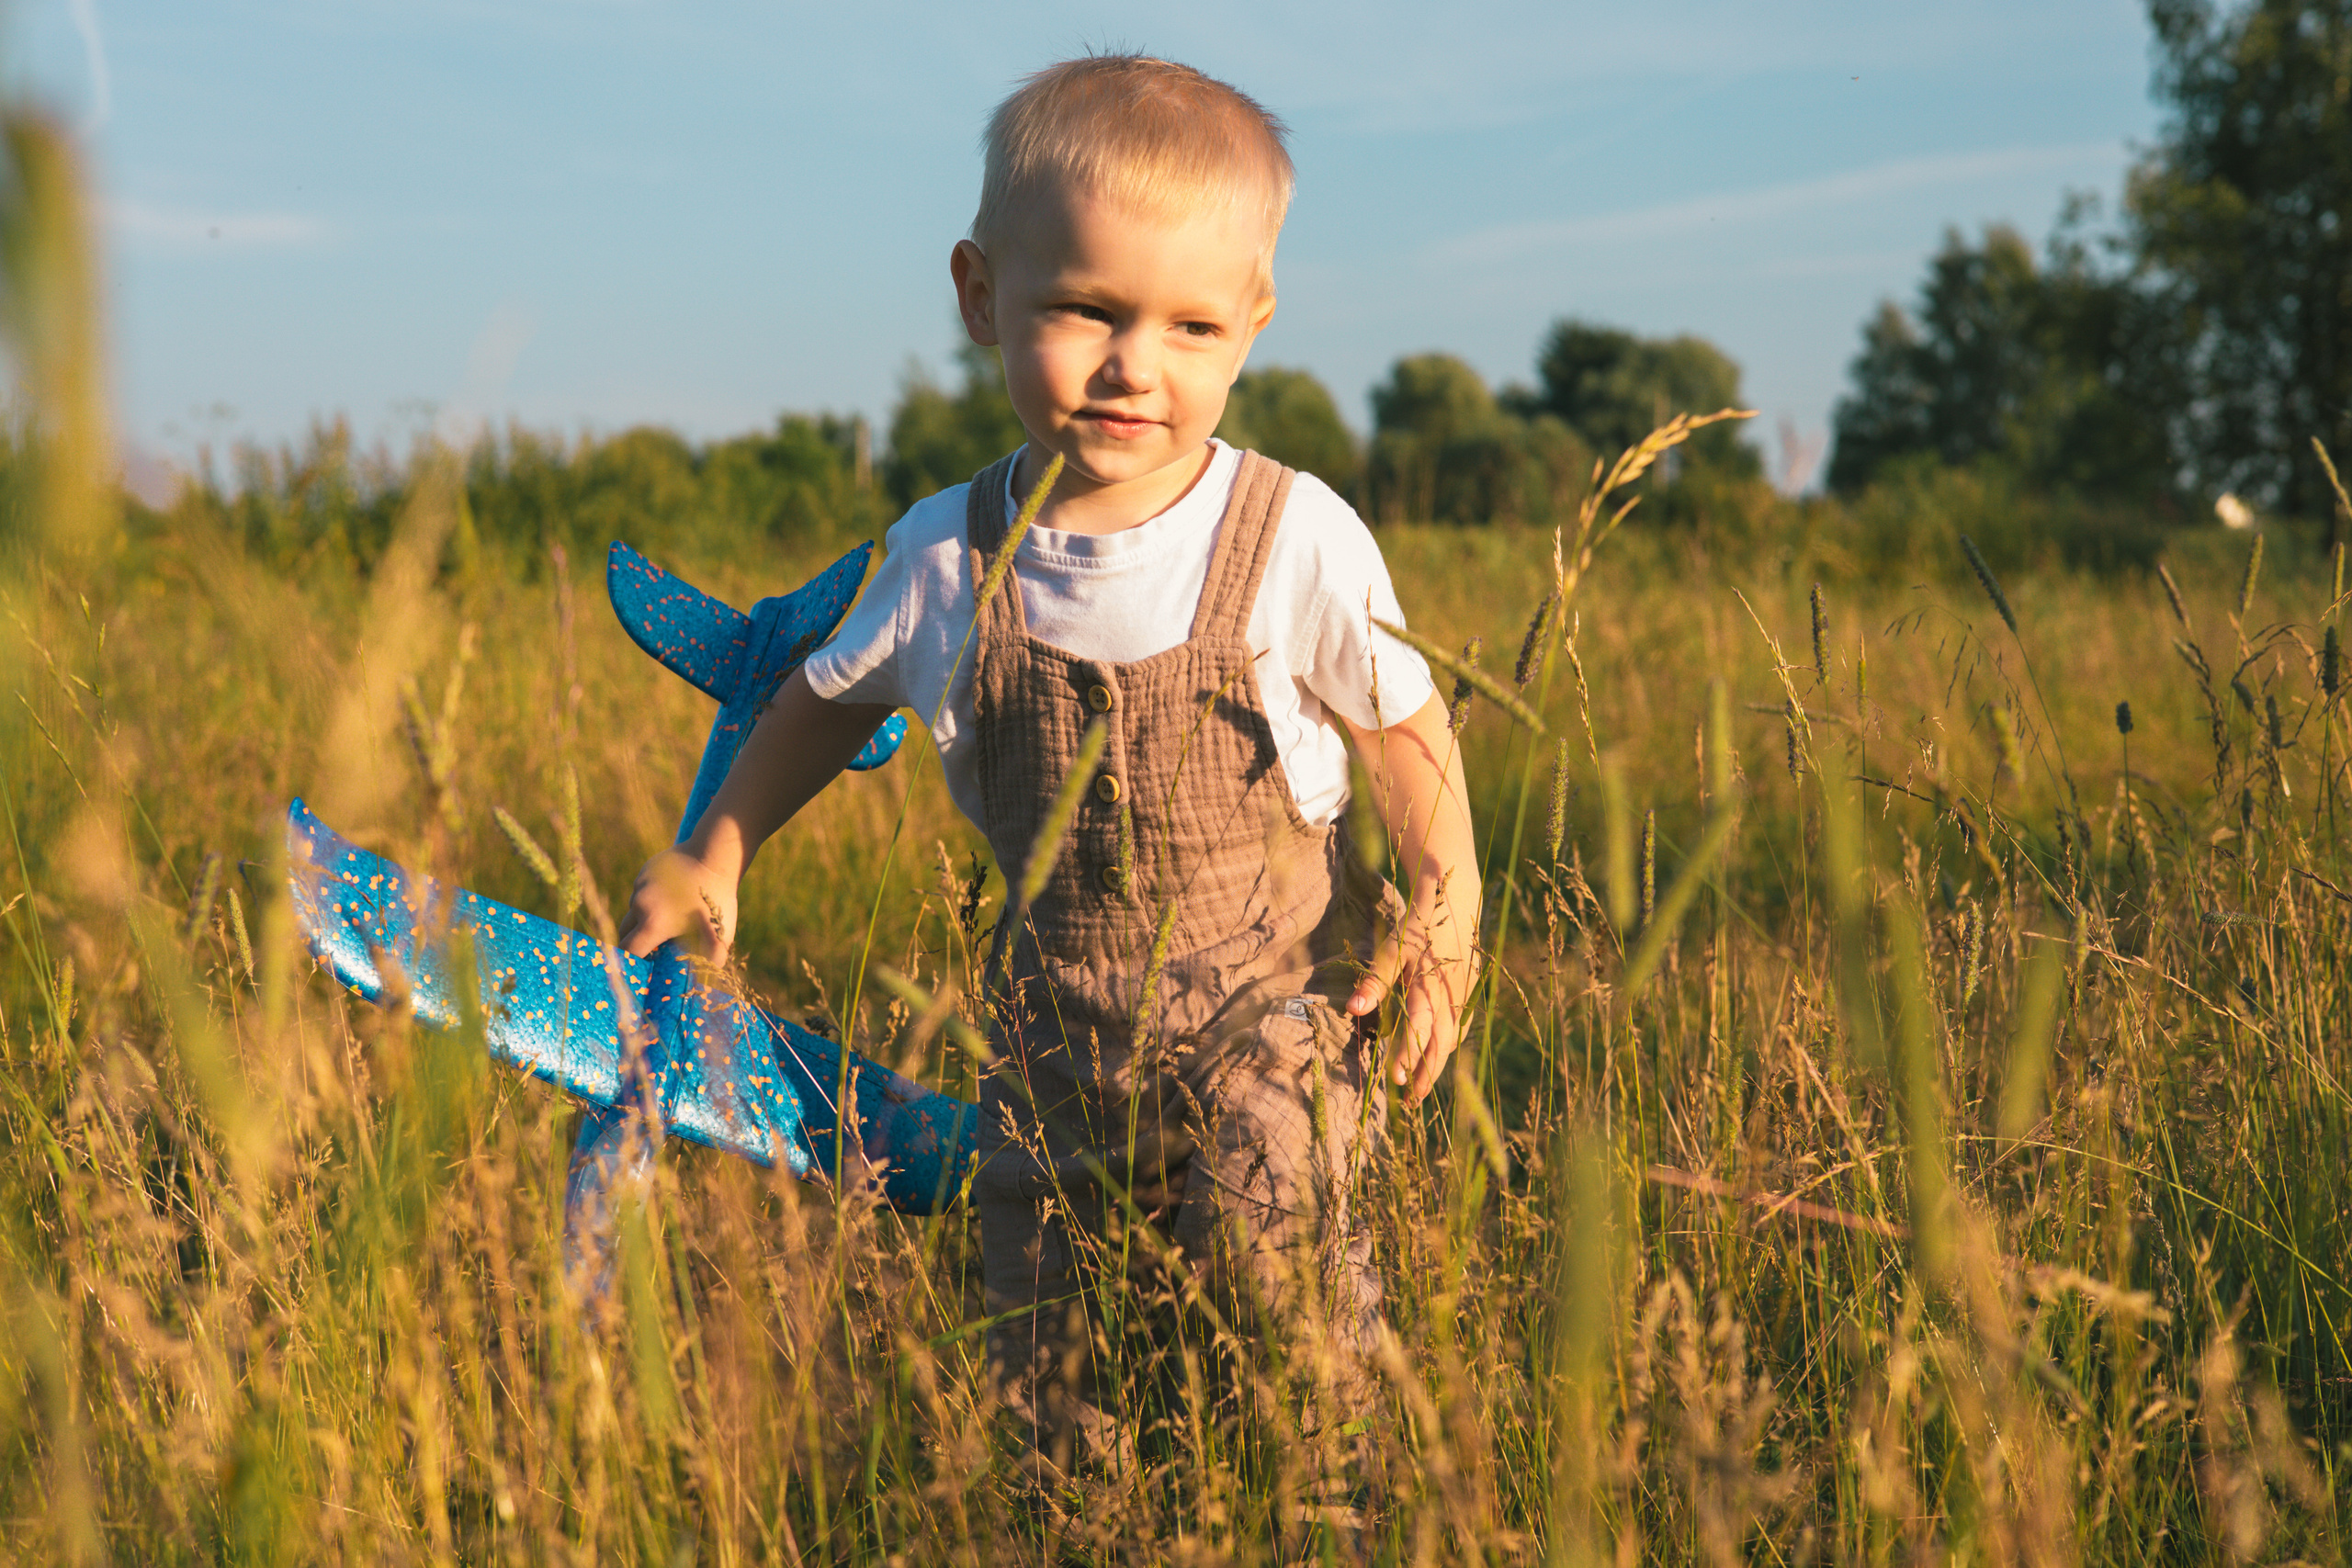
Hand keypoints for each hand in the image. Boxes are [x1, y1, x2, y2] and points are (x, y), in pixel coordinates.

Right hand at [619, 847, 735, 961]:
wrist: (715, 854)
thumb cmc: (718, 898)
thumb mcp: (720, 935)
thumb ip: (710, 963)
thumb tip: (704, 988)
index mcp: (653, 923)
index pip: (629, 951)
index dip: (631, 963)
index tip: (638, 971)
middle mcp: (640, 904)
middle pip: (626, 931)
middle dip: (635, 943)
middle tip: (651, 950)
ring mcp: (640, 885)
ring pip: (635, 910)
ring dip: (645, 919)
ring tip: (668, 920)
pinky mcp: (645, 871)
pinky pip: (642, 891)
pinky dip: (652, 900)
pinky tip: (671, 899)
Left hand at [1346, 902, 1478, 1105]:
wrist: (1454, 898)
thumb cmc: (1418, 923)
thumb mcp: (1392, 947)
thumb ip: (1374, 979)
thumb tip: (1353, 1010)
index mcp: (1429, 983)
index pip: (1419, 1026)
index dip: (1408, 1053)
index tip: (1394, 1078)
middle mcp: (1449, 993)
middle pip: (1441, 1042)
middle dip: (1426, 1073)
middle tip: (1409, 1100)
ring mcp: (1463, 994)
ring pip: (1452, 1038)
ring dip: (1437, 1064)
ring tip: (1420, 1088)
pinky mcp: (1468, 991)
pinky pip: (1459, 1026)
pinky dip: (1447, 1045)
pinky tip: (1436, 1057)